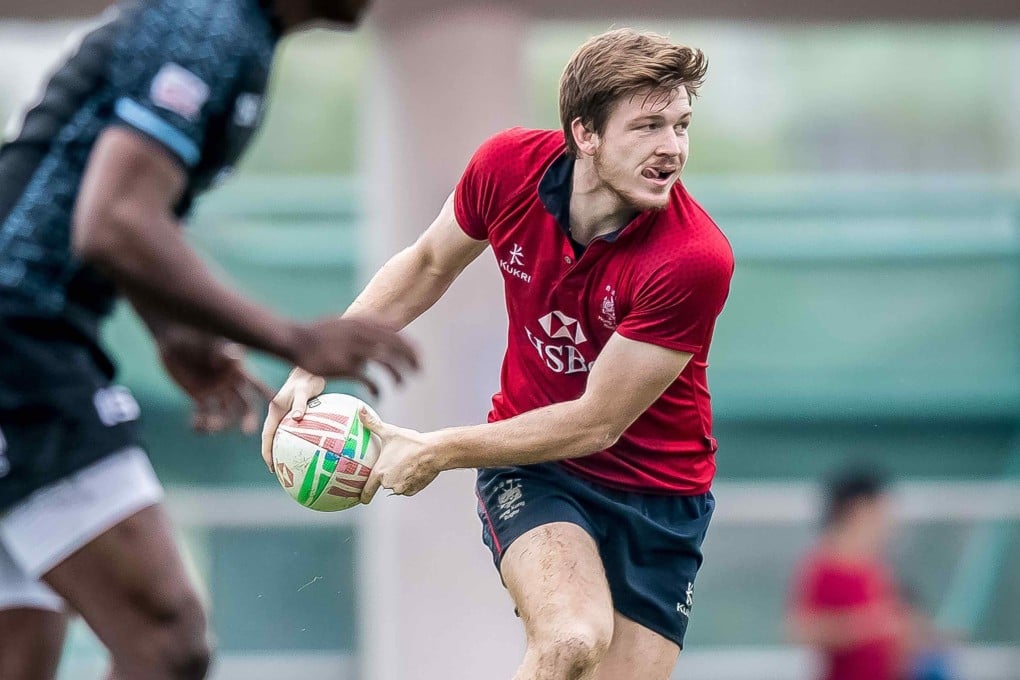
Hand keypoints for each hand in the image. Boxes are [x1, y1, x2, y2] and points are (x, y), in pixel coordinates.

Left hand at [157, 326, 273, 434]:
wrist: (175, 337)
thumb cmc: (197, 335)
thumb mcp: (211, 343)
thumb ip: (222, 352)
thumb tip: (235, 357)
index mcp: (239, 370)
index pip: (258, 386)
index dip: (269, 397)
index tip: (278, 409)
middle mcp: (230, 383)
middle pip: (244, 405)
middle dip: (248, 418)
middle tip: (249, 431)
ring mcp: (216, 390)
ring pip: (224, 413)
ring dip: (220, 422)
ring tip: (211, 427)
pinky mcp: (199, 395)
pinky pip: (202, 413)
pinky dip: (200, 422)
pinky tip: (196, 426)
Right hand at [260, 367, 325, 470]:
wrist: (310, 369)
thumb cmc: (307, 379)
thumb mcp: (304, 391)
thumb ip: (301, 404)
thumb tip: (297, 418)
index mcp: (275, 410)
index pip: (267, 435)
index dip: (267, 451)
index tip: (271, 466)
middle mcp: (279, 413)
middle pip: (272, 438)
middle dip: (273, 455)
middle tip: (280, 471)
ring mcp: (287, 413)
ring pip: (282, 435)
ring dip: (284, 448)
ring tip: (292, 464)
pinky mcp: (296, 412)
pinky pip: (294, 430)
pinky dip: (297, 440)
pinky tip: (309, 448)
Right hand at [290, 316, 418, 394]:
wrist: (295, 339)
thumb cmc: (320, 332)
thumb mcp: (346, 321)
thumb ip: (367, 324)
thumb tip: (392, 325)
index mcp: (363, 322)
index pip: (396, 334)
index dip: (410, 346)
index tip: (419, 357)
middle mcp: (362, 333)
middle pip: (396, 346)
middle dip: (411, 360)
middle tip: (418, 372)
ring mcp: (354, 349)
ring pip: (386, 362)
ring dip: (398, 374)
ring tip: (402, 385)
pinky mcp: (344, 365)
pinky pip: (368, 379)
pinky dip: (376, 388)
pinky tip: (378, 395)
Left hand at [358, 408, 441, 503]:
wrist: (433, 452)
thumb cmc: (411, 442)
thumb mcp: (389, 432)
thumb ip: (372, 423)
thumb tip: (358, 409)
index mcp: (380, 472)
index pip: (366, 491)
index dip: (362, 496)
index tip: (360, 499)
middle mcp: (388, 483)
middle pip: (383, 484)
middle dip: (387, 476)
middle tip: (395, 464)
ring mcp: (401, 488)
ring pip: (396, 486)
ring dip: (398, 479)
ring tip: (406, 465)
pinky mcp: (412, 490)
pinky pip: (407, 488)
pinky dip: (408, 481)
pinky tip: (413, 470)